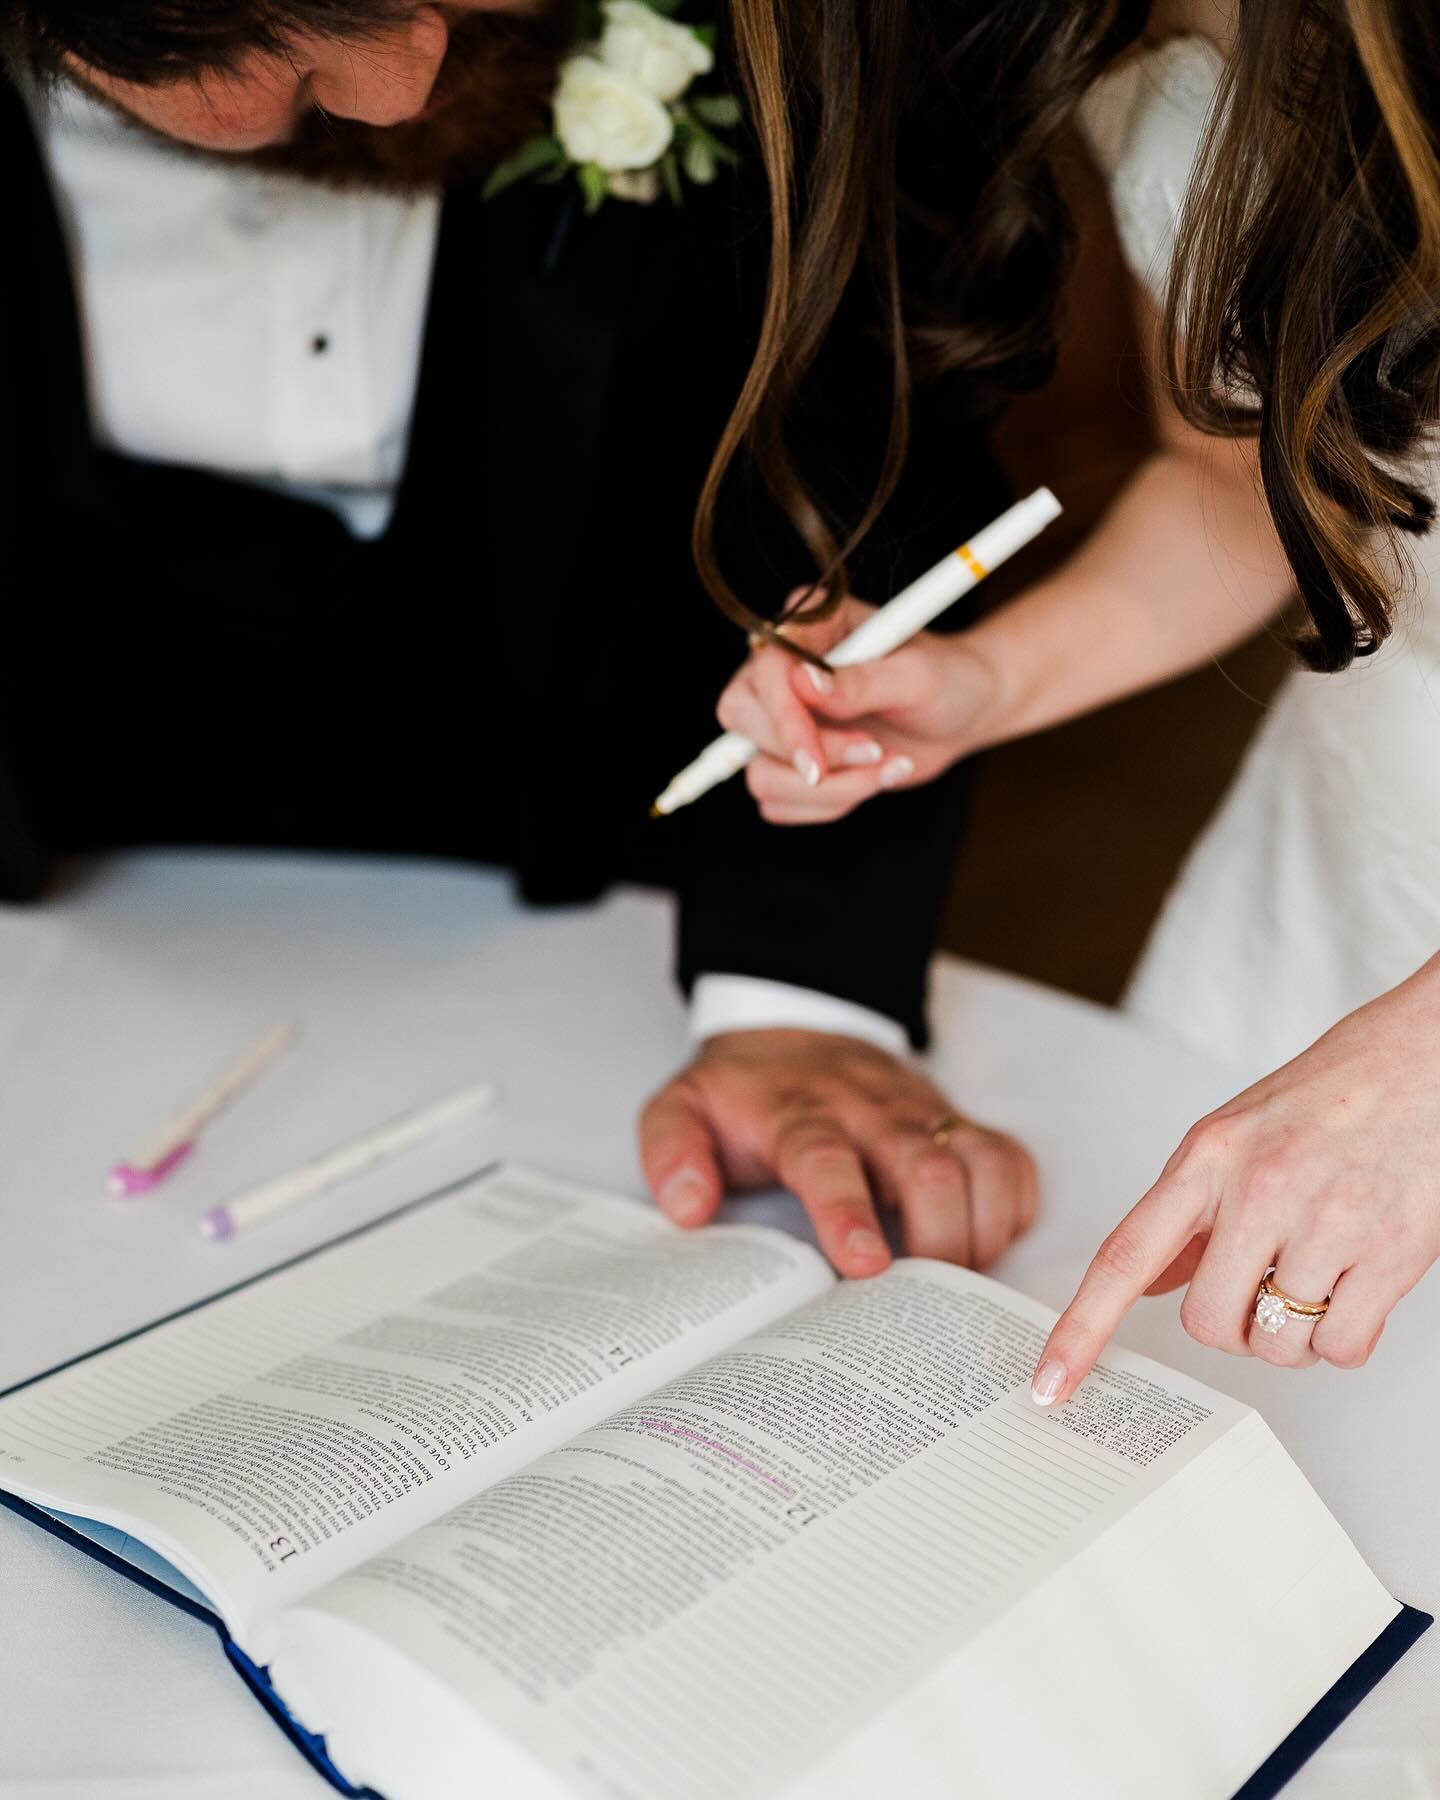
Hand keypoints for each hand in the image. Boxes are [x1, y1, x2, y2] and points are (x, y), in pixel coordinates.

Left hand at [639, 1028, 1037, 1276]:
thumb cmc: (743, 1093)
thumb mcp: (681, 1108)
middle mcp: (871, 1111)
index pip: (828, 1160)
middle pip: (927, 1167)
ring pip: (980, 1162)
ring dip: (981, 1229)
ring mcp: (923, 1113)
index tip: (866, 1267)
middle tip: (921, 1298)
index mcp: (800, 1114)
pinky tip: (988, 1242)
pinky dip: (1013, 1206)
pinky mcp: (957, 1121)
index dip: (849, 1214)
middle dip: (937, 1239)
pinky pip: (1009, 1159)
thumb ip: (671, 1152)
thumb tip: (688, 1208)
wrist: (794, 1029)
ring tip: (958, 1282)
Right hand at [715, 594, 997, 824]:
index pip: (763, 671)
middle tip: (874, 754)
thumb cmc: (947, 679)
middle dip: (807, 755)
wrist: (965, 712)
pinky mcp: (792, 761)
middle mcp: (782, 671)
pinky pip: (781, 803)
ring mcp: (782, 719)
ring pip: (762, 775)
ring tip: (889, 767)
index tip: (817, 761)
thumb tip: (805, 683)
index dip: (782, 719)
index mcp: (808, 627)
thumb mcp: (917, 676)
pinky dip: (831, 804)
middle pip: (743, 722)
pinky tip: (875, 779)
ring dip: (829, 790)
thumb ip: (861, 682)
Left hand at [1031, 955, 1439, 1405]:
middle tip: (1260, 1288)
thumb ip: (1189, 1210)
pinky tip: (1354, 1287)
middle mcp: (1260, 1189)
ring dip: (1293, 1333)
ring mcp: (1328, 1223)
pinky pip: (1341, 1347)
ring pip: (1277, 1344)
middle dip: (1232, 1324)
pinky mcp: (1392, 1254)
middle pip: (1208, 1323)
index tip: (1050, 1382)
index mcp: (1208, 1157)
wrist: (1427, 1057)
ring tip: (1317, 1274)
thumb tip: (1148, 1280)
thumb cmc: (1335, 1089)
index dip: (1080, 1330)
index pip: (1124, 1258)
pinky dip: (1344, 1338)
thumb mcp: (1237, 1133)